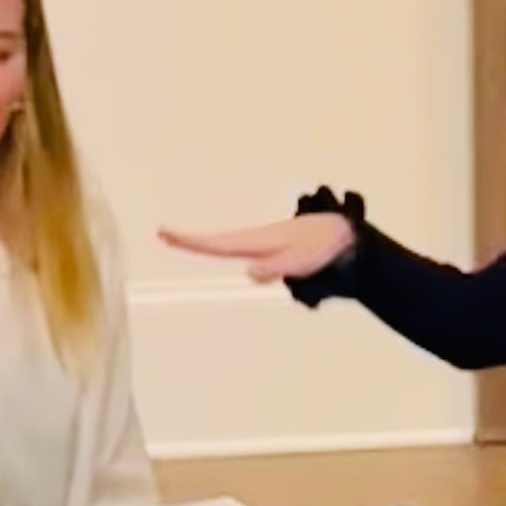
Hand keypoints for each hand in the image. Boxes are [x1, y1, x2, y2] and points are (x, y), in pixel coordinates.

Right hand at [159, 192, 361, 286]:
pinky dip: (225, 249)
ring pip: (230, 248)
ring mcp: (262, 245)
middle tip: (163, 233)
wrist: (343, 236)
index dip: (190, 240)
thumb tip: (248, 274)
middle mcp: (255, 242)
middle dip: (190, 240)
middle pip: (216, 243)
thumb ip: (275, 269)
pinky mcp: (270, 250)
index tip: (164, 232)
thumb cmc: (321, 248)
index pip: (217, 244)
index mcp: (257, 243)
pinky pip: (243, 254)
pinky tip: (227, 255)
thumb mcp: (300, 262)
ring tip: (177, 237)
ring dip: (204, 244)